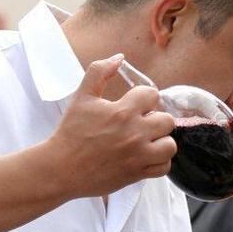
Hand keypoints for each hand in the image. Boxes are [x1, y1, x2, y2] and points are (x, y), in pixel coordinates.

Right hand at [47, 55, 175, 197]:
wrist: (62, 168)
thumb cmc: (71, 132)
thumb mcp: (82, 96)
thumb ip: (100, 72)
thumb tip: (119, 57)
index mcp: (122, 111)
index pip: (152, 95)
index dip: (145, 97)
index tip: (136, 105)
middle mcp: (134, 133)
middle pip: (167, 120)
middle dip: (156, 119)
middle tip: (143, 123)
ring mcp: (138, 156)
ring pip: (170, 145)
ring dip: (161, 141)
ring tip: (148, 141)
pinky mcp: (137, 174)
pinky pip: (164, 167)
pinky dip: (158, 161)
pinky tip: (146, 156)